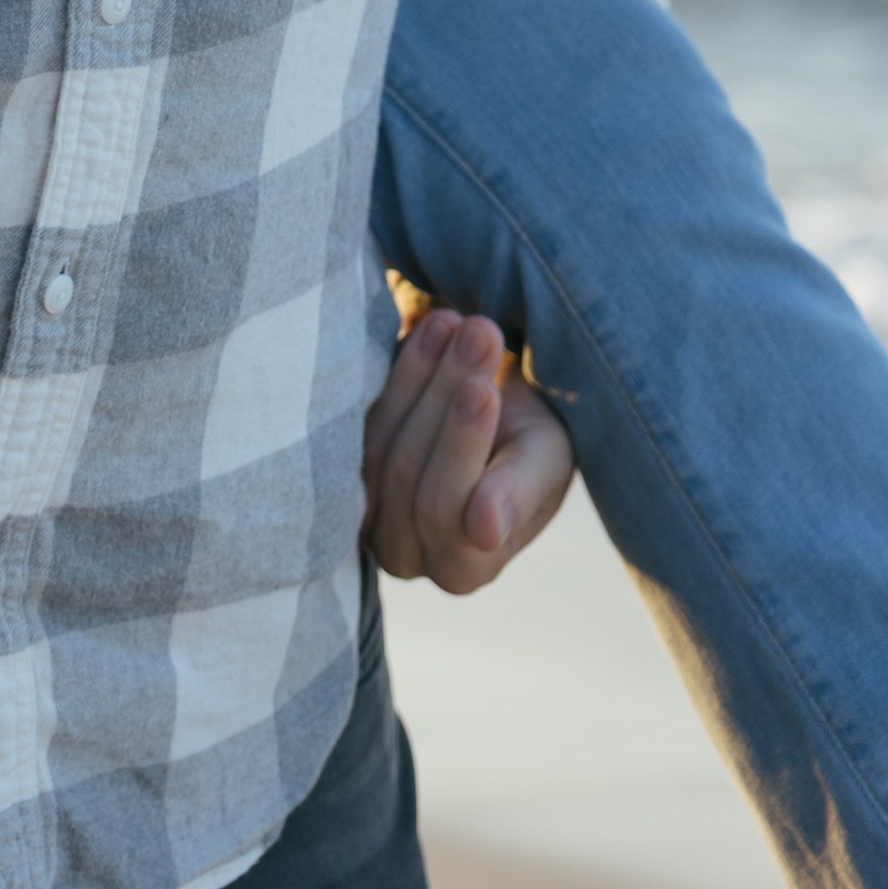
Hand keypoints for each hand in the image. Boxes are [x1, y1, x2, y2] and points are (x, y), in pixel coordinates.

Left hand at [362, 301, 575, 594]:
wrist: (498, 411)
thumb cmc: (529, 446)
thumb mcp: (543, 464)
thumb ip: (518, 495)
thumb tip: (485, 530)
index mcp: (463, 569)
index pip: (446, 510)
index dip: (462, 444)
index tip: (483, 387)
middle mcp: (405, 552)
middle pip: (410, 469)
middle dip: (446, 392)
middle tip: (480, 329)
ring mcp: (366, 509)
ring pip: (382, 436)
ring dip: (421, 370)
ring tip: (456, 319)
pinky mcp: (344, 465)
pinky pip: (359, 415)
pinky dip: (396, 367)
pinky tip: (427, 326)